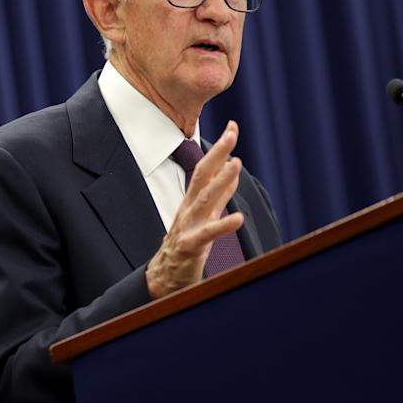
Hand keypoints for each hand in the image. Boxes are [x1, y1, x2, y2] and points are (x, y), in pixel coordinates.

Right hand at [145, 121, 244, 298]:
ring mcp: (188, 226)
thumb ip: (220, 195)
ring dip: (220, 180)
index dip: (219, 148)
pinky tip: (238, 219)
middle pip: (202, 175)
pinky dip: (222, 225)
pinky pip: (208, 234)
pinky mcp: (190, 246)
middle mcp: (189, 209)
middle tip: (232, 133)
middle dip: (217, 153)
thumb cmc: (187, 245)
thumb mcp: (205, 215)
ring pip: (204, 199)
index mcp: (192, 200)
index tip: (233, 126)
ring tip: (236, 163)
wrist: (164, 277)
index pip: (205, 168)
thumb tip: (233, 171)